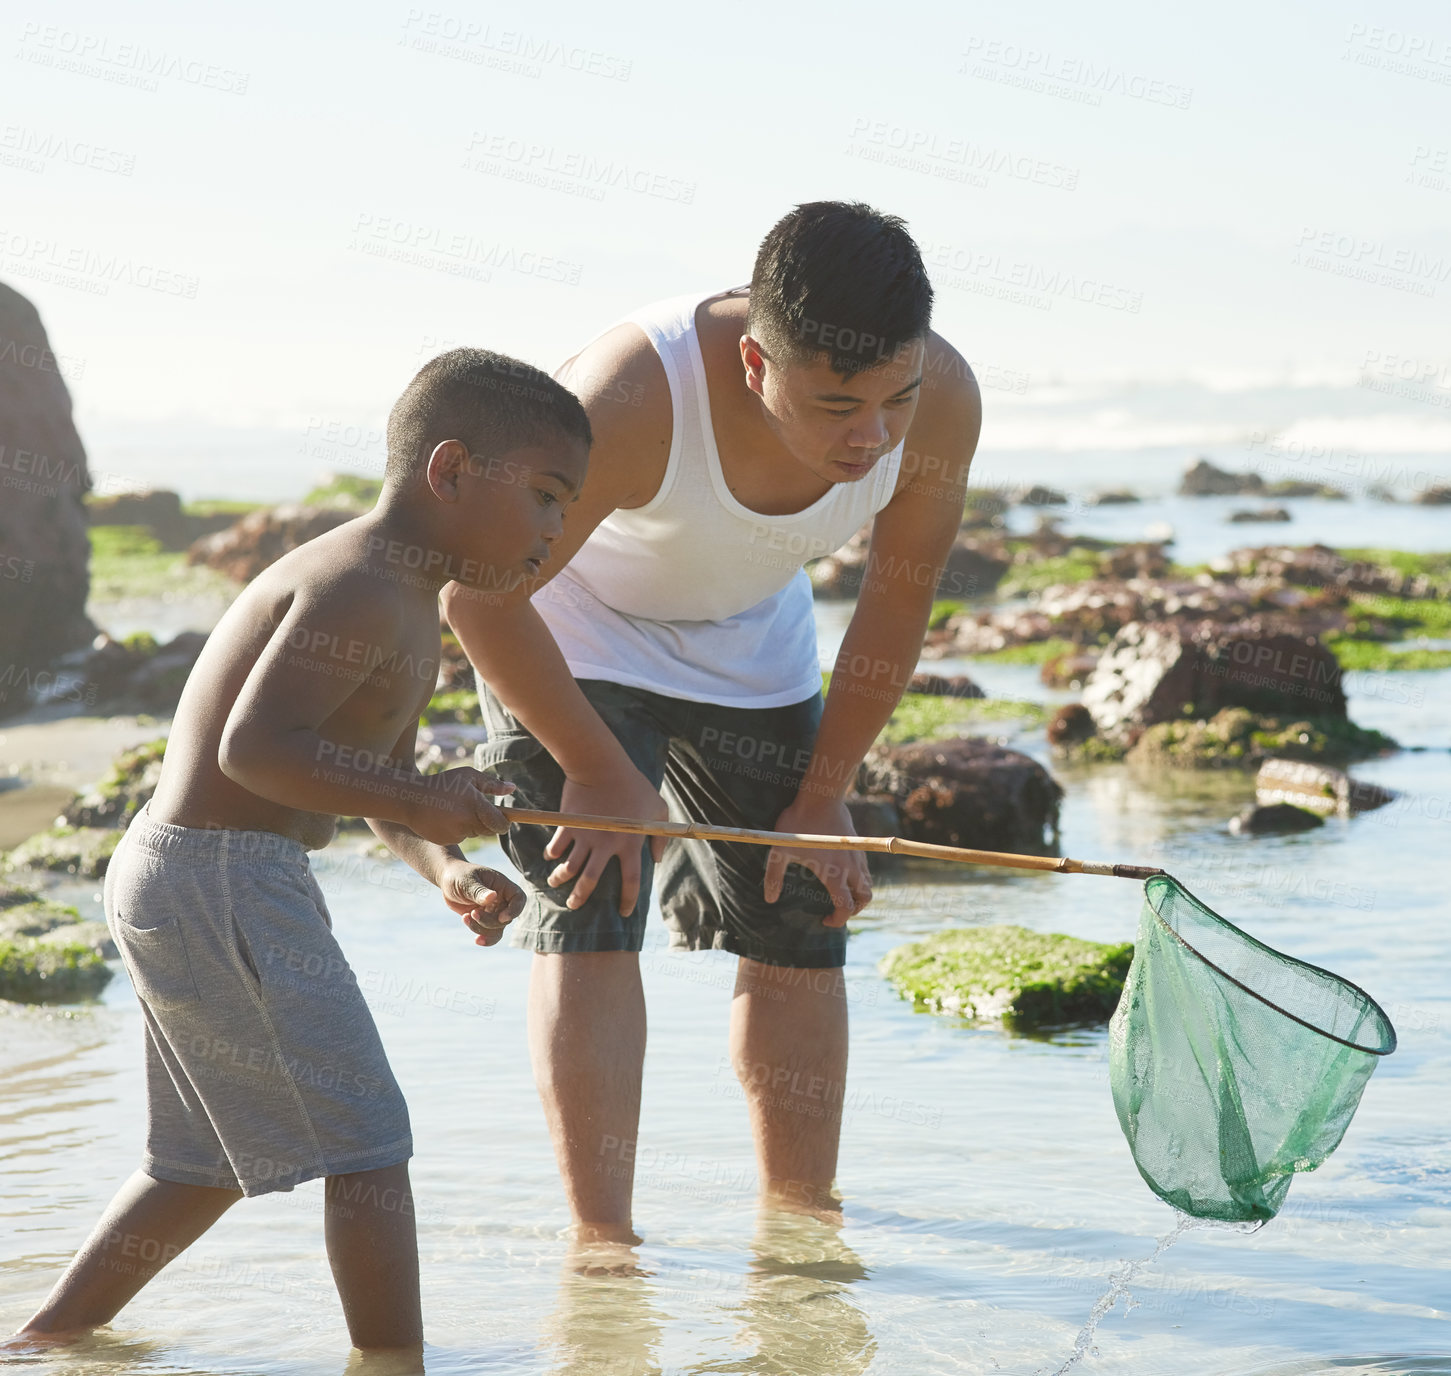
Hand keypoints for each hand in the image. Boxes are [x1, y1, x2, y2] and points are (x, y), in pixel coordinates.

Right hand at [405, 766, 515, 846]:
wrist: (411, 799)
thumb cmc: (443, 783)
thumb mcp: (468, 776)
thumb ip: (492, 784)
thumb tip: (513, 789)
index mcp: (475, 804)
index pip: (499, 823)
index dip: (504, 823)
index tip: (504, 820)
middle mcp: (466, 821)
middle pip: (488, 830)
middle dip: (487, 823)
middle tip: (476, 810)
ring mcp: (455, 833)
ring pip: (473, 833)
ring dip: (471, 825)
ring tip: (455, 810)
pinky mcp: (446, 841)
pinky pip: (459, 838)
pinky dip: (457, 830)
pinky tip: (445, 819)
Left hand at [441, 859, 525, 946]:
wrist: (448, 880)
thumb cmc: (459, 875)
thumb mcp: (467, 881)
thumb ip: (479, 891)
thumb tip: (493, 897)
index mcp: (502, 886)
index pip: (519, 898)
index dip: (515, 910)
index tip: (502, 917)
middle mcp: (501, 900)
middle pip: (506, 918)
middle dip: (489, 921)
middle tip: (472, 913)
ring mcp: (493, 912)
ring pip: (497, 929)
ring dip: (482, 929)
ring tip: (465, 918)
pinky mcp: (484, 920)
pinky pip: (488, 934)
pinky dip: (482, 936)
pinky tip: (475, 939)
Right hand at [543, 770, 669, 916]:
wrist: (602, 766)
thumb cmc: (635, 785)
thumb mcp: (659, 808)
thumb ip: (660, 836)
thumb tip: (656, 859)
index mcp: (630, 844)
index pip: (631, 881)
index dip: (628, 900)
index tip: (624, 913)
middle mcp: (606, 845)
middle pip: (590, 881)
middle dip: (580, 898)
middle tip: (574, 906)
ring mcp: (585, 836)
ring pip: (568, 868)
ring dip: (560, 879)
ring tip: (556, 883)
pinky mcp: (568, 825)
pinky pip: (556, 846)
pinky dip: (551, 854)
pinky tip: (550, 857)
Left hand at [764, 796, 871, 926]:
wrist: (820, 796)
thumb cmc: (798, 824)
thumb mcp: (780, 851)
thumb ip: (774, 877)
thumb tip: (770, 899)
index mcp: (834, 874)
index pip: (845, 907)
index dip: (838, 920)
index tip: (825, 921)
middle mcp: (851, 867)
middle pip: (865, 898)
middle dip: (855, 909)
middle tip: (838, 910)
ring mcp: (857, 855)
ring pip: (868, 883)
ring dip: (859, 894)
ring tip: (842, 895)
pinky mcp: (859, 845)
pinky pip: (866, 869)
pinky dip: (860, 880)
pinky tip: (844, 875)